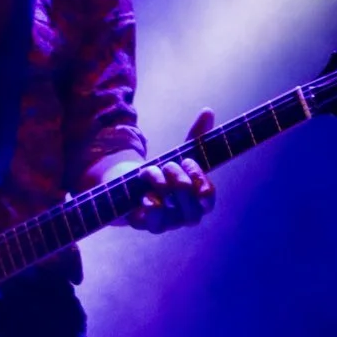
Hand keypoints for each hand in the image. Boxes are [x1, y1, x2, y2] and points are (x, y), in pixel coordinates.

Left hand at [115, 111, 216, 232]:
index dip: (200, 180)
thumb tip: (208, 111)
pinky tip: (144, 193)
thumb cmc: (161, 174)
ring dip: (160, 184)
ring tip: (150, 171)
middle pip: (190, 203)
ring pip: (170, 209)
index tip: (187, 161)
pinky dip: (149, 202)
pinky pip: (152, 220)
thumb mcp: (179, 154)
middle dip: (178, 178)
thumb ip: (196, 137)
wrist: (128, 187)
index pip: (208, 198)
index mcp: (197, 201)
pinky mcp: (145, 225)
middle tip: (168, 164)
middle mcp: (184, 216)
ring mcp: (165, 223)